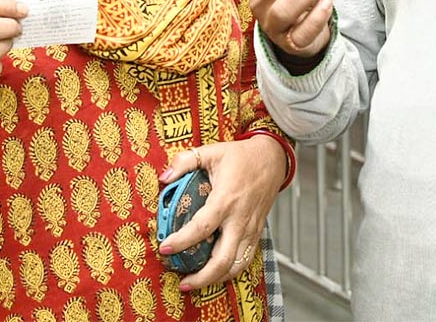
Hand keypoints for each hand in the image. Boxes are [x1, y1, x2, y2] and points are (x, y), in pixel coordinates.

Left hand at [157, 136, 284, 290]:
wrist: (272, 158)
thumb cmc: (242, 156)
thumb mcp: (211, 151)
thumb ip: (185, 161)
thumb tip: (163, 177)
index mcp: (226, 199)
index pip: (202, 227)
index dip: (182, 241)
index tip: (165, 248)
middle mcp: (240, 219)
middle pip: (223, 260)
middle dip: (202, 278)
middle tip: (183, 283)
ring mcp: (250, 228)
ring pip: (236, 265)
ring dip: (215, 279)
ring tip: (195, 283)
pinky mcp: (257, 233)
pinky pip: (245, 260)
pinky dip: (230, 272)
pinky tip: (215, 274)